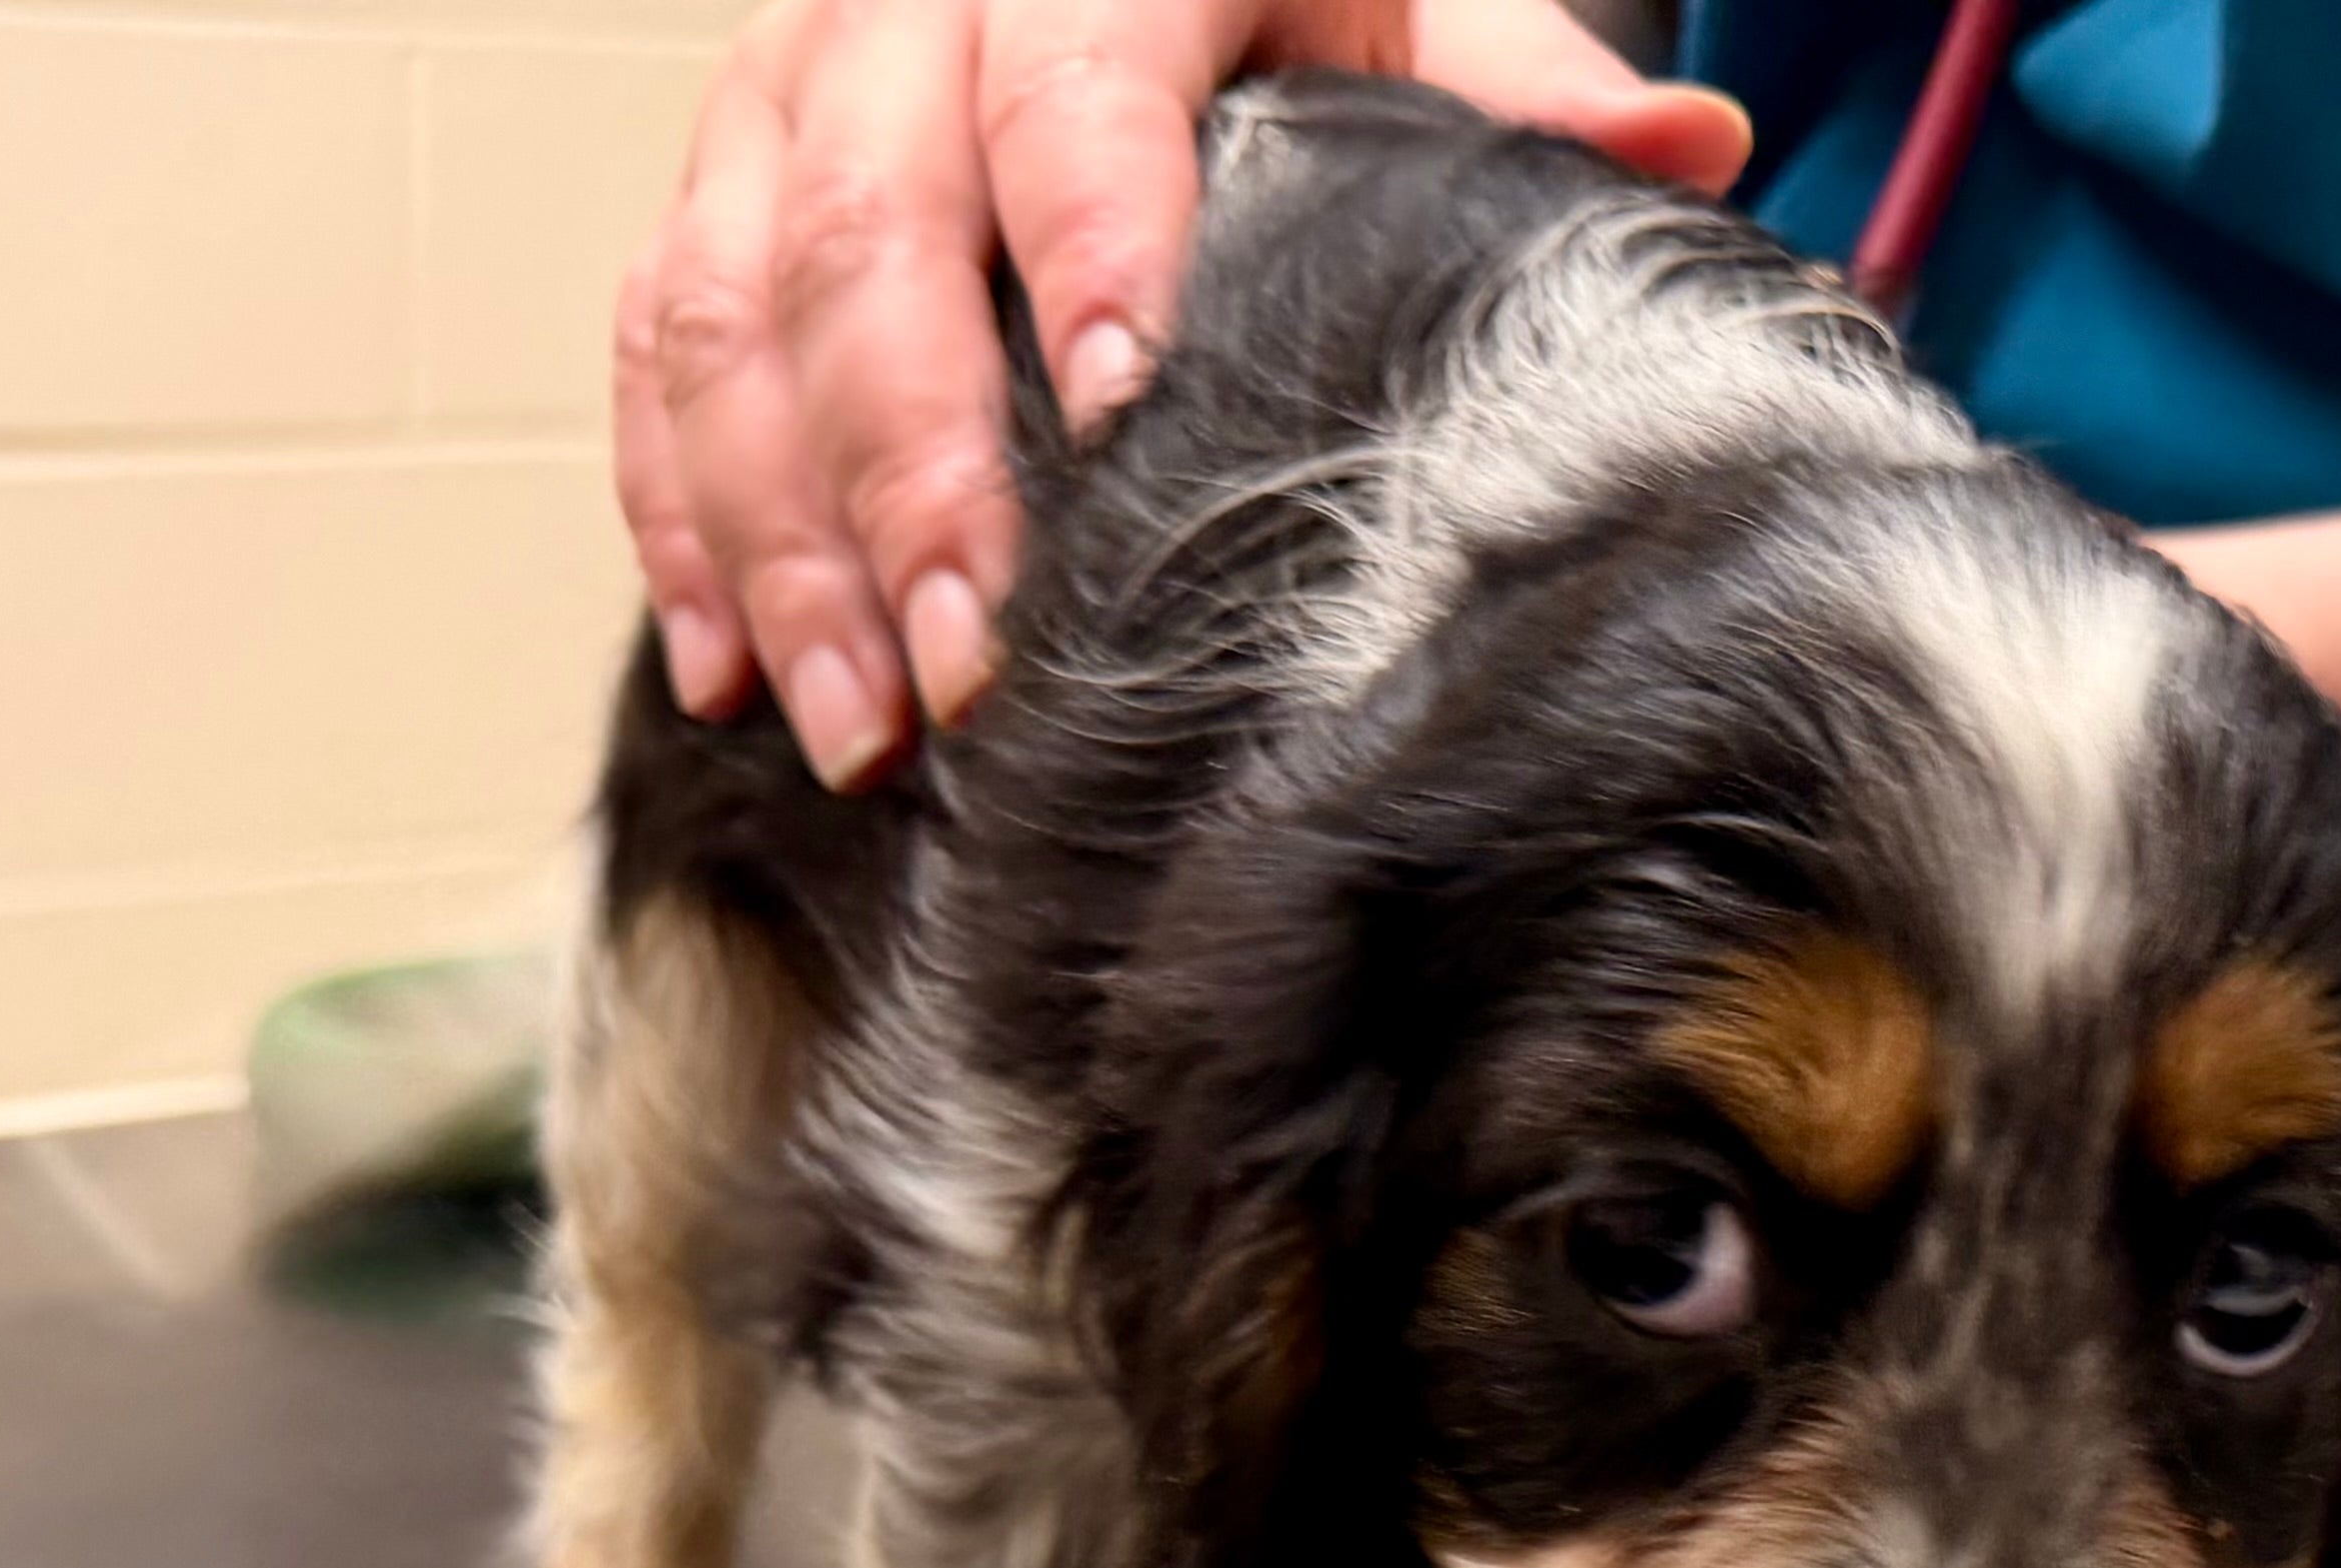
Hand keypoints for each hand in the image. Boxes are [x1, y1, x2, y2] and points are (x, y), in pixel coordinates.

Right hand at [620, 0, 1749, 787]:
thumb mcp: (1397, 3)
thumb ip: (1517, 81)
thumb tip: (1685, 149)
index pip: (1068, 86)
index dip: (1087, 233)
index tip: (1119, 399)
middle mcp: (900, 10)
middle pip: (868, 235)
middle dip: (907, 468)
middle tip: (966, 661)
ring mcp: (782, 101)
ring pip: (731, 310)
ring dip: (780, 535)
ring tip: (859, 723)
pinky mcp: (713, 189)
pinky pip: (655, 347)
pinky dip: (683, 519)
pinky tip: (732, 672)